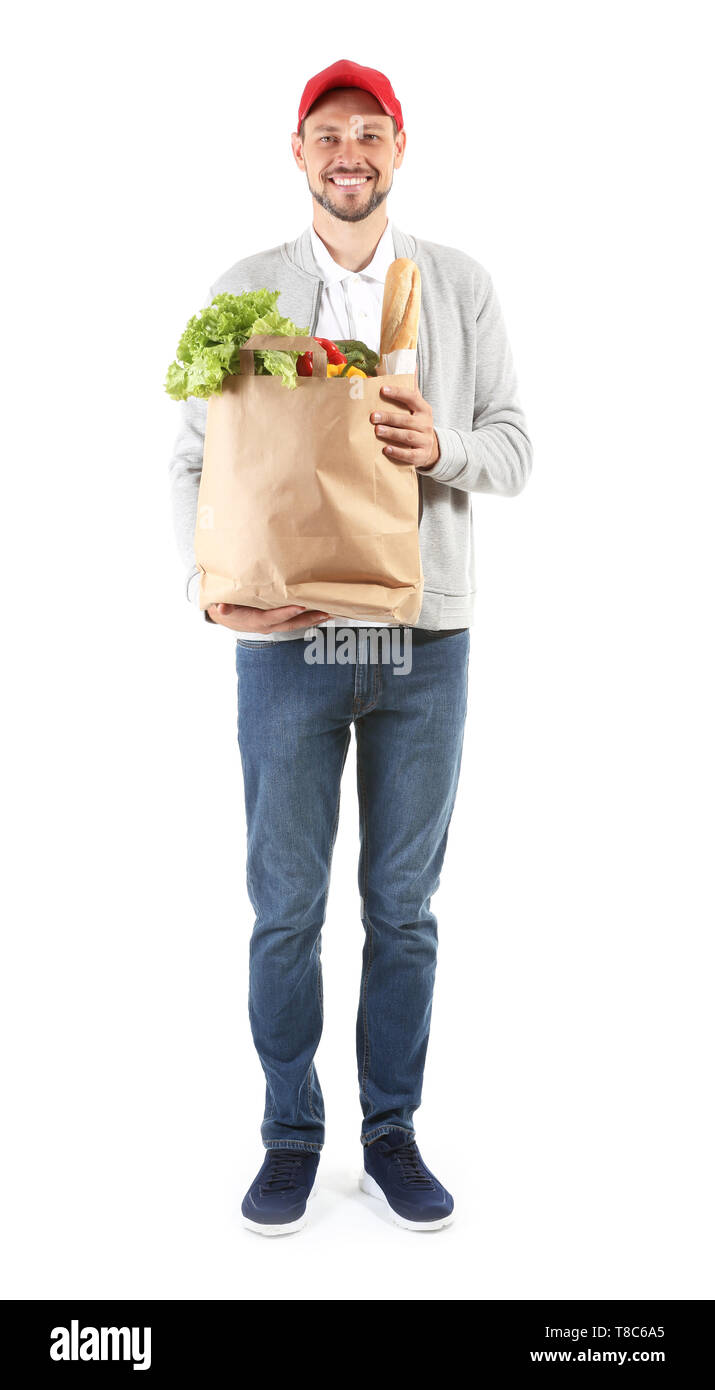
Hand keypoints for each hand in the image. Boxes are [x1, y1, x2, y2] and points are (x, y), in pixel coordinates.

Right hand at [207, 603, 331, 631]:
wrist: (224, 615)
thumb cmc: (225, 606)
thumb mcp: (221, 605)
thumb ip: (224, 606)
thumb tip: (221, 607)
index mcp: (255, 620)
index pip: (273, 617)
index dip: (287, 613)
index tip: (301, 606)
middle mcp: (267, 625)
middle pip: (291, 624)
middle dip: (309, 619)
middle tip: (326, 613)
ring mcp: (273, 625)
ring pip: (295, 624)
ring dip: (313, 620)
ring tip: (330, 613)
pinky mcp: (277, 622)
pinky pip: (294, 621)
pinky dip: (308, 617)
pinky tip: (320, 612)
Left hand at [370, 380, 440, 470]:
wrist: (431, 447)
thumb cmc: (418, 423)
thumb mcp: (417, 406)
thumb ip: (410, 387)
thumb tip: (411, 362)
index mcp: (423, 409)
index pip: (412, 398)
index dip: (397, 393)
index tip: (382, 389)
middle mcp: (426, 424)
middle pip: (407, 420)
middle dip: (390, 417)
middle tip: (373, 416)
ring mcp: (425, 440)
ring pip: (408, 437)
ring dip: (392, 433)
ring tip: (377, 431)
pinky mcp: (421, 455)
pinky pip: (410, 455)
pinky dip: (398, 452)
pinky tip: (386, 449)